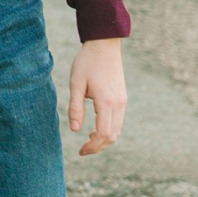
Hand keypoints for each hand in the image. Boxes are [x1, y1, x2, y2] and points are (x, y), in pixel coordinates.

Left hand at [69, 38, 126, 154]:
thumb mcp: (76, 84)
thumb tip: (75, 130)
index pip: (103, 133)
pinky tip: (95, 129)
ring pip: (117, 130)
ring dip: (104, 139)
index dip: (92, 146)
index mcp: (106, 101)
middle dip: (98, 146)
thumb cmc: (87, 62)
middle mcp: (118, 104)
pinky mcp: (122, 98)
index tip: (80, 151)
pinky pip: (118, 121)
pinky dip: (109, 130)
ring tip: (88, 141)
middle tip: (83, 150)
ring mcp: (122, 101)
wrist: (104, 45)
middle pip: (113, 136)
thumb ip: (75, 108)